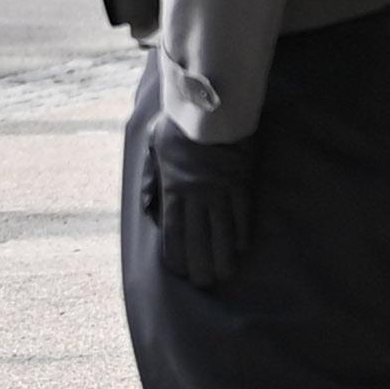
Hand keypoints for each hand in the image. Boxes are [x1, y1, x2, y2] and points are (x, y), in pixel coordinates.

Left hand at [143, 126, 253, 292]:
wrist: (211, 104)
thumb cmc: (180, 123)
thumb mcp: (154, 145)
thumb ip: (151, 177)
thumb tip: (146, 205)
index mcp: (173, 187)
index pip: (173, 231)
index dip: (177, 254)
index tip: (179, 271)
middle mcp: (196, 195)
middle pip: (198, 238)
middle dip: (200, 264)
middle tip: (204, 283)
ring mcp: (221, 191)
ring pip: (222, 232)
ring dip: (223, 256)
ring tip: (224, 275)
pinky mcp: (241, 183)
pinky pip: (242, 214)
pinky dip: (242, 233)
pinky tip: (241, 249)